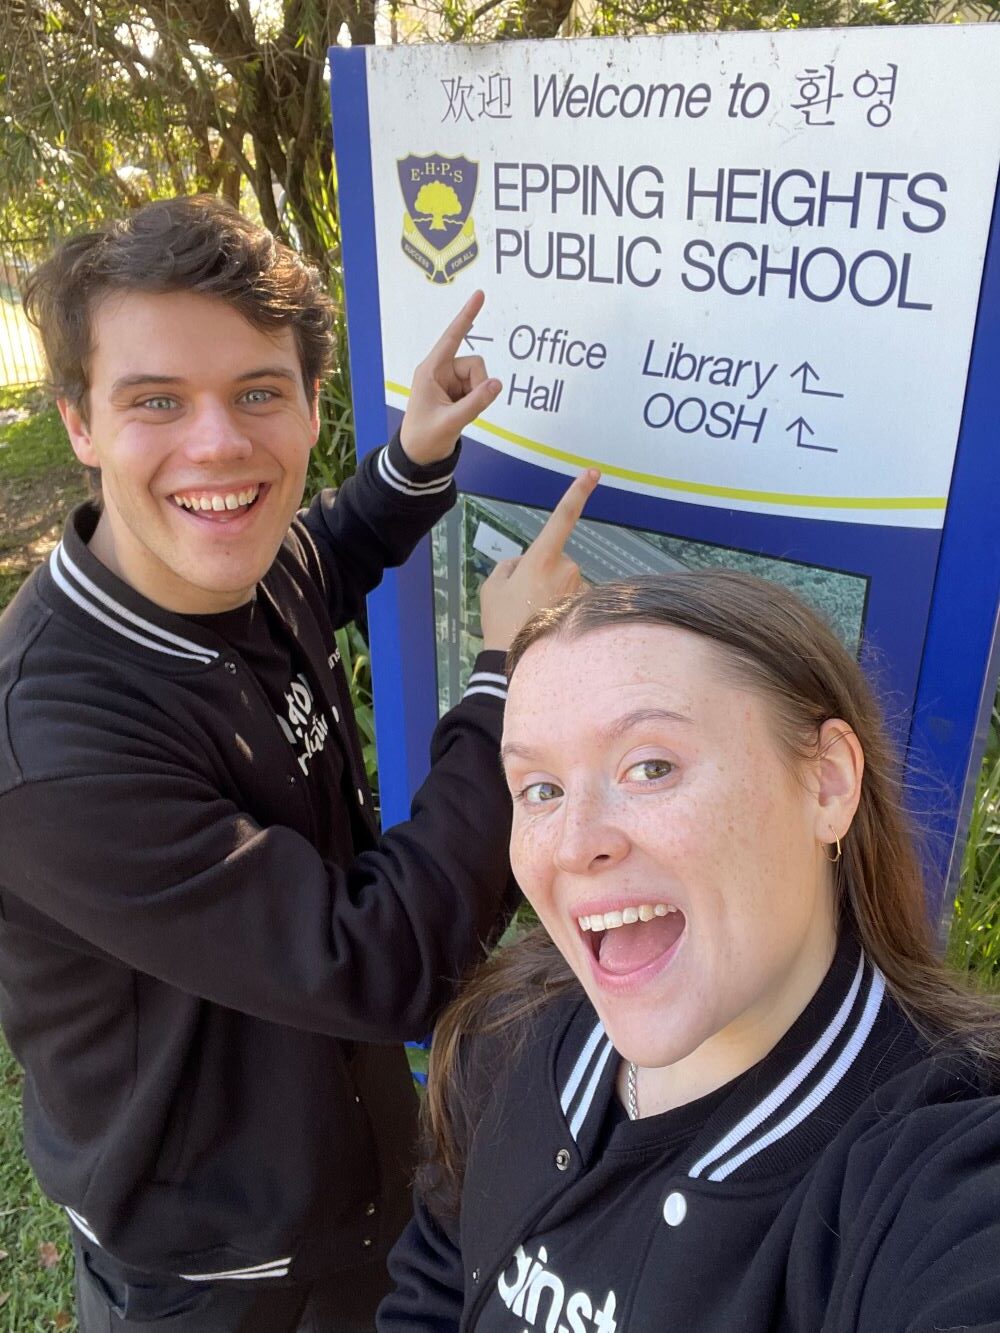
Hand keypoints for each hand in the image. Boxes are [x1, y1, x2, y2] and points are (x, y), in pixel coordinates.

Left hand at [399, 290, 501, 465]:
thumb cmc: (425, 438)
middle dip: (478, 386)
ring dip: (476, 396)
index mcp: (431, 370)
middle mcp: (440, 371)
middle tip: (464, 410)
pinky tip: (460, 414)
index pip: (452, 338)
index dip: (467, 316)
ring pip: (478, 378)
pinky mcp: (456, 392)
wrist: (418, 458)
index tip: (479, 295)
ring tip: (459, 414)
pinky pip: (477, 388)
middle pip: (475, 364)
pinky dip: (475, 402)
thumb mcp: (451, 422)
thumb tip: (497, 384)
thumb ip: (476, 403)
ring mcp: (448, 381)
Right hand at [479, 470, 599, 651]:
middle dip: (542, 573)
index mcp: (542, 558)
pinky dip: (560, 609)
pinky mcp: (586, 608)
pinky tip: (546, 625)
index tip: (593, 473)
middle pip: (556, 560)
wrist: (518, 661)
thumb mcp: (492, 588)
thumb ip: (508, 567)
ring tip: (533, 617)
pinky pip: (571, 600)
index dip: (578, 492)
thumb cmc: (502, 623)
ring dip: (552, 594)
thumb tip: (521, 564)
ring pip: (564, 582)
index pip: (563, 517)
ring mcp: (579, 590)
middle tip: (522, 600)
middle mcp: (567, 569)